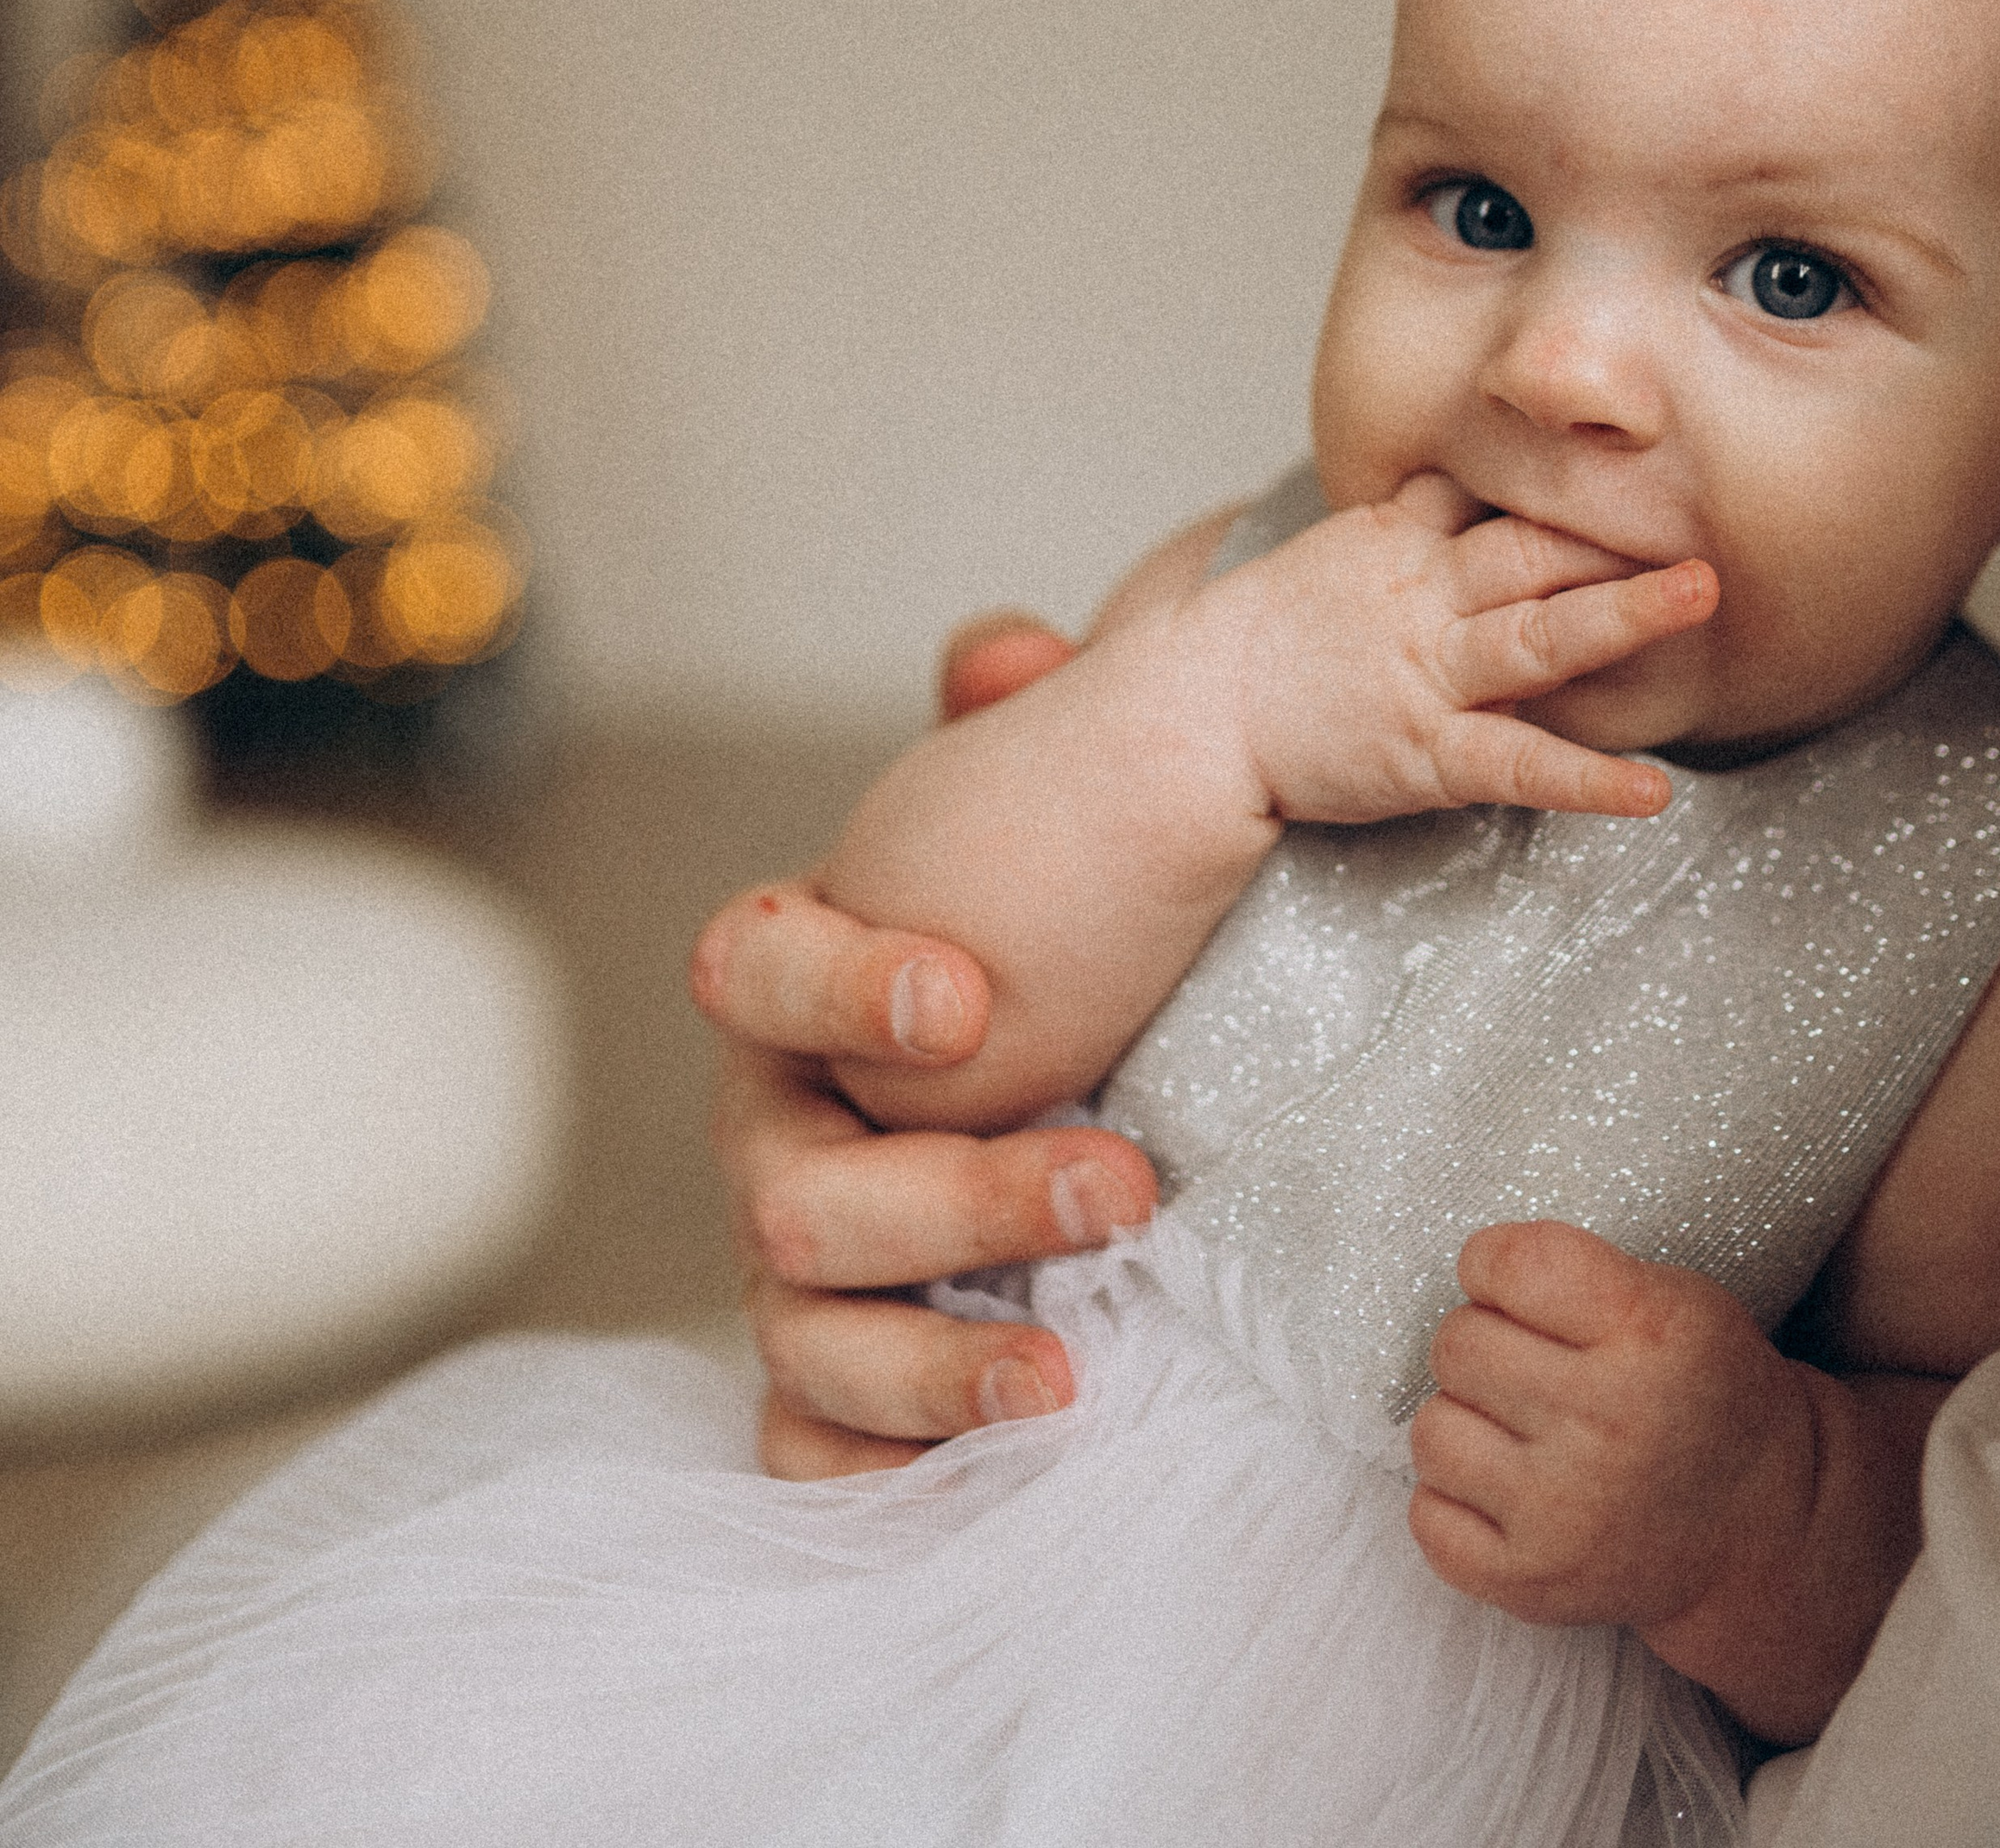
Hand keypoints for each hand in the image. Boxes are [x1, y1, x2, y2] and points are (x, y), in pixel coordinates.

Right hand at [690, 612, 1156, 1477]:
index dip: (841, 983)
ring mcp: (799, 1261)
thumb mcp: (1059, 807)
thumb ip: (1028, 722)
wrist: (1124, 1039)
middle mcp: (774, 1128)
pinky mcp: (844, 1375)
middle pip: (796, 1189)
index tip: (970, 998)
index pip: (749, 967)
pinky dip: (875, 1471)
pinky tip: (989, 1469)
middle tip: (1125, 1178)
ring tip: (1071, 1372)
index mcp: (795, 979)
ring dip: (935, 1360)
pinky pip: (808, 1447)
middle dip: (959, 1193)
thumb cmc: (1068, 918)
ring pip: (804, 1333)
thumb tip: (1002, 653)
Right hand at [1209, 477, 1714, 825]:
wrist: (1196, 712)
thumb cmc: (1271, 638)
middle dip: (1617, 534)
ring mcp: (1428, 673)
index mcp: (1403, 542)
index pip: (1496, 499)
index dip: (1574, 488)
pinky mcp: (1426, 752)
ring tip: (1700, 596)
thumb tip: (1472, 476)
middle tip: (1703, 518)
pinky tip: (1649, 792)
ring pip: (1537, 635)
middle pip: (1530, 550)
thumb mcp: (1341, 549)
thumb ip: (1415, 516)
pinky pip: (1518, 764)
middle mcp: (1424, 597)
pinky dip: (1587, 780)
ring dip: (1622, 614)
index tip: (1647, 471)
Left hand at [1406, 1220, 1936, 1741]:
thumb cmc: (1698, 1389)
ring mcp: (1565, 1514)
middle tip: (1538, 1370)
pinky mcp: (1531, 1583)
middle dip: (1484, 1344)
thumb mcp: (1675, 1297)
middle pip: (1457, 1343)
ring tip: (1524, 1431)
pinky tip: (1510, 1492)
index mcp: (1648, 1334)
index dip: (1493, 1266)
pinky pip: (1427, 1516)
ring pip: (1432, 1428)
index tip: (1518, 1288)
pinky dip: (1455, 1500)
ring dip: (1466, 1421)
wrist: (1757, 1527)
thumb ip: (1572, 1268)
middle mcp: (1606, 1424)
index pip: (1505, 1263)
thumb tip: (1464, 1275)